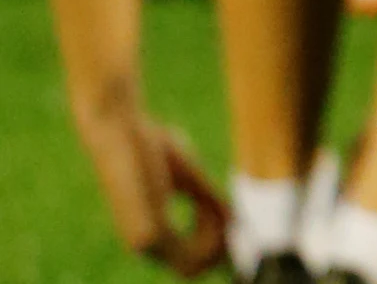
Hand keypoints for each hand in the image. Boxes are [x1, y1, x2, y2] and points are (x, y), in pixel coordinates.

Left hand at [79, 106, 226, 276]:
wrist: (117, 130)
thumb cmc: (149, 145)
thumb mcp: (189, 176)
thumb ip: (208, 200)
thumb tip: (236, 221)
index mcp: (151, 231)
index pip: (190, 262)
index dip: (218, 247)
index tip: (233, 218)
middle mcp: (145, 243)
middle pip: (194, 270)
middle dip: (221, 249)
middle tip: (231, 217)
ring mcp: (143, 242)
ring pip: (194, 266)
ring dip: (216, 240)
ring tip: (214, 207)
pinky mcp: (146, 235)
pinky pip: (190, 254)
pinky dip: (208, 233)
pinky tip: (206, 207)